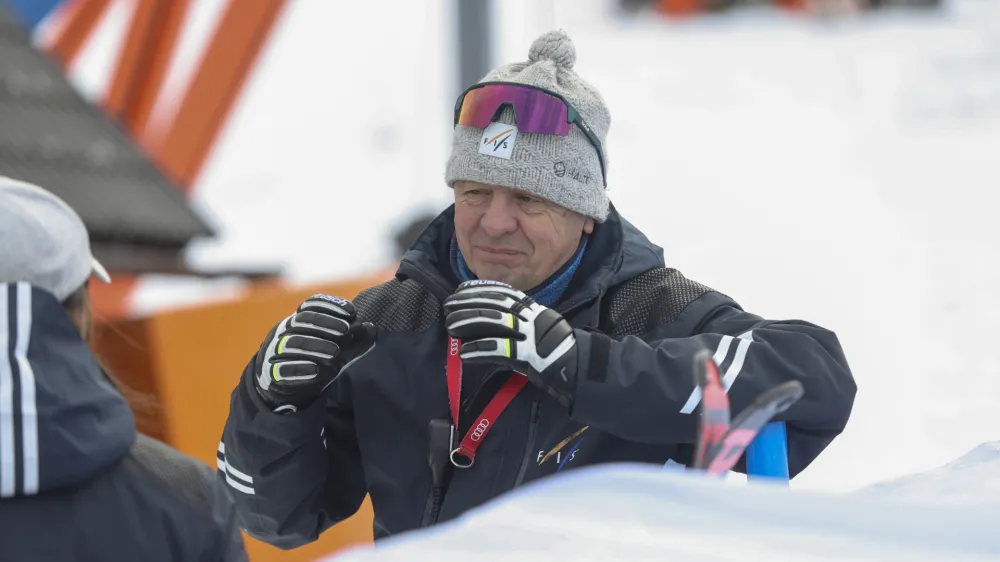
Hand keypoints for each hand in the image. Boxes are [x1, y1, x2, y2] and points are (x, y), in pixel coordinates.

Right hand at [253, 294, 375, 412]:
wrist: (287, 389)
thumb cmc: (317, 361)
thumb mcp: (339, 349)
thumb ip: (355, 340)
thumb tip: (370, 328)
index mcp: (300, 320)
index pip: (312, 305)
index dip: (331, 305)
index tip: (352, 312)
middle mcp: (285, 331)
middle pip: (302, 320)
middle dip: (325, 323)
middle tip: (346, 331)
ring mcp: (276, 352)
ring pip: (291, 342)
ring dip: (315, 346)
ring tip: (335, 353)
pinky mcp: (272, 375)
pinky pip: (281, 369)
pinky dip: (300, 369)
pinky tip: (317, 371)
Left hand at [443, 280, 577, 407]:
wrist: (576, 366)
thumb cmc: (554, 348)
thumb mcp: (537, 325)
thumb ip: (518, 318)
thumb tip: (489, 315)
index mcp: (532, 308)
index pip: (502, 292)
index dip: (480, 289)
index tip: (461, 288)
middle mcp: (530, 316)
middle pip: (496, 303)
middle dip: (469, 302)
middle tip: (448, 305)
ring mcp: (529, 334)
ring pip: (496, 321)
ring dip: (470, 321)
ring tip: (451, 325)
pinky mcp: (528, 354)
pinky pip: (501, 349)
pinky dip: (481, 349)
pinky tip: (466, 353)